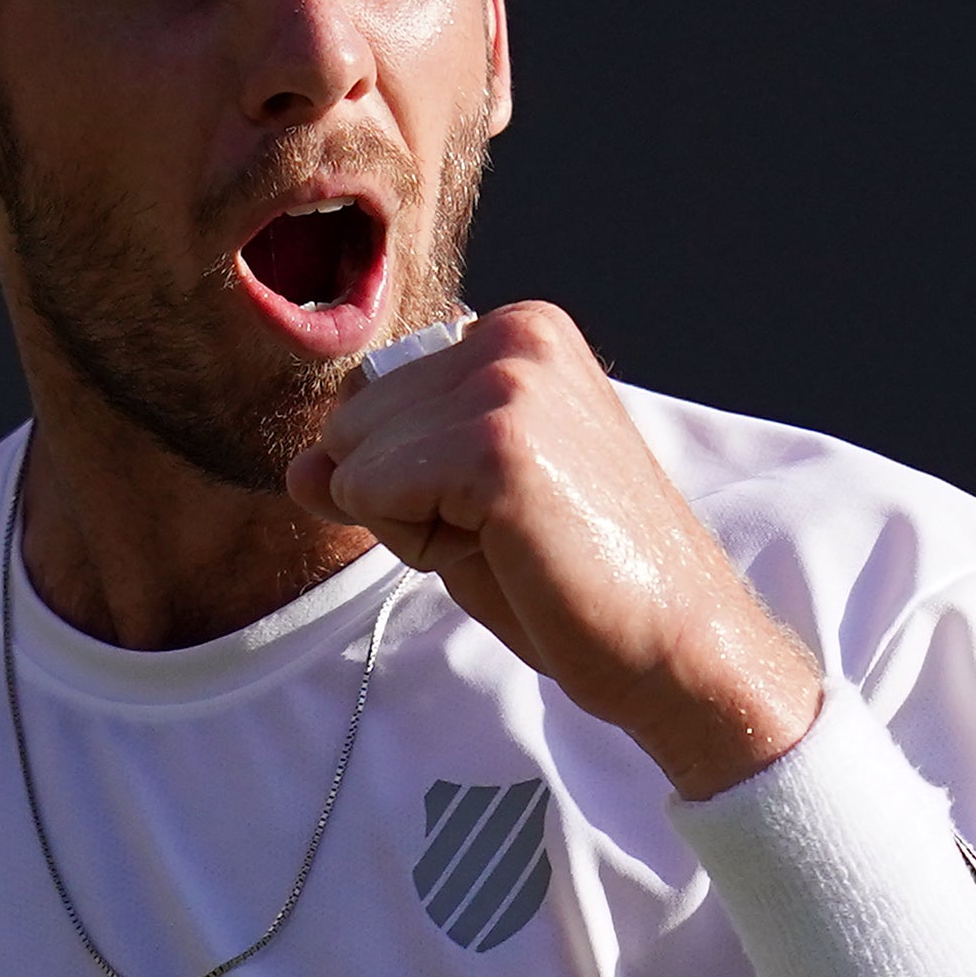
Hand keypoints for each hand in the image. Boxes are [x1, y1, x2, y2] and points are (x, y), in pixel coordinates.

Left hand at [287, 302, 820, 798]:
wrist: (676, 645)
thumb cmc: (579, 581)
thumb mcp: (461, 508)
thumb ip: (380, 472)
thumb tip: (299, 468)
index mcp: (519, 331)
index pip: (376, 398)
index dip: (416, 478)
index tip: (510, 509)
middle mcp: (513, 333)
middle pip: (353, 421)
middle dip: (406, 500)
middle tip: (513, 535)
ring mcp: (507, 381)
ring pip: (354, 459)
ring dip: (414, 526)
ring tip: (515, 543)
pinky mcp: (495, 442)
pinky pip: (370, 493)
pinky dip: (418, 544)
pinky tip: (506, 552)